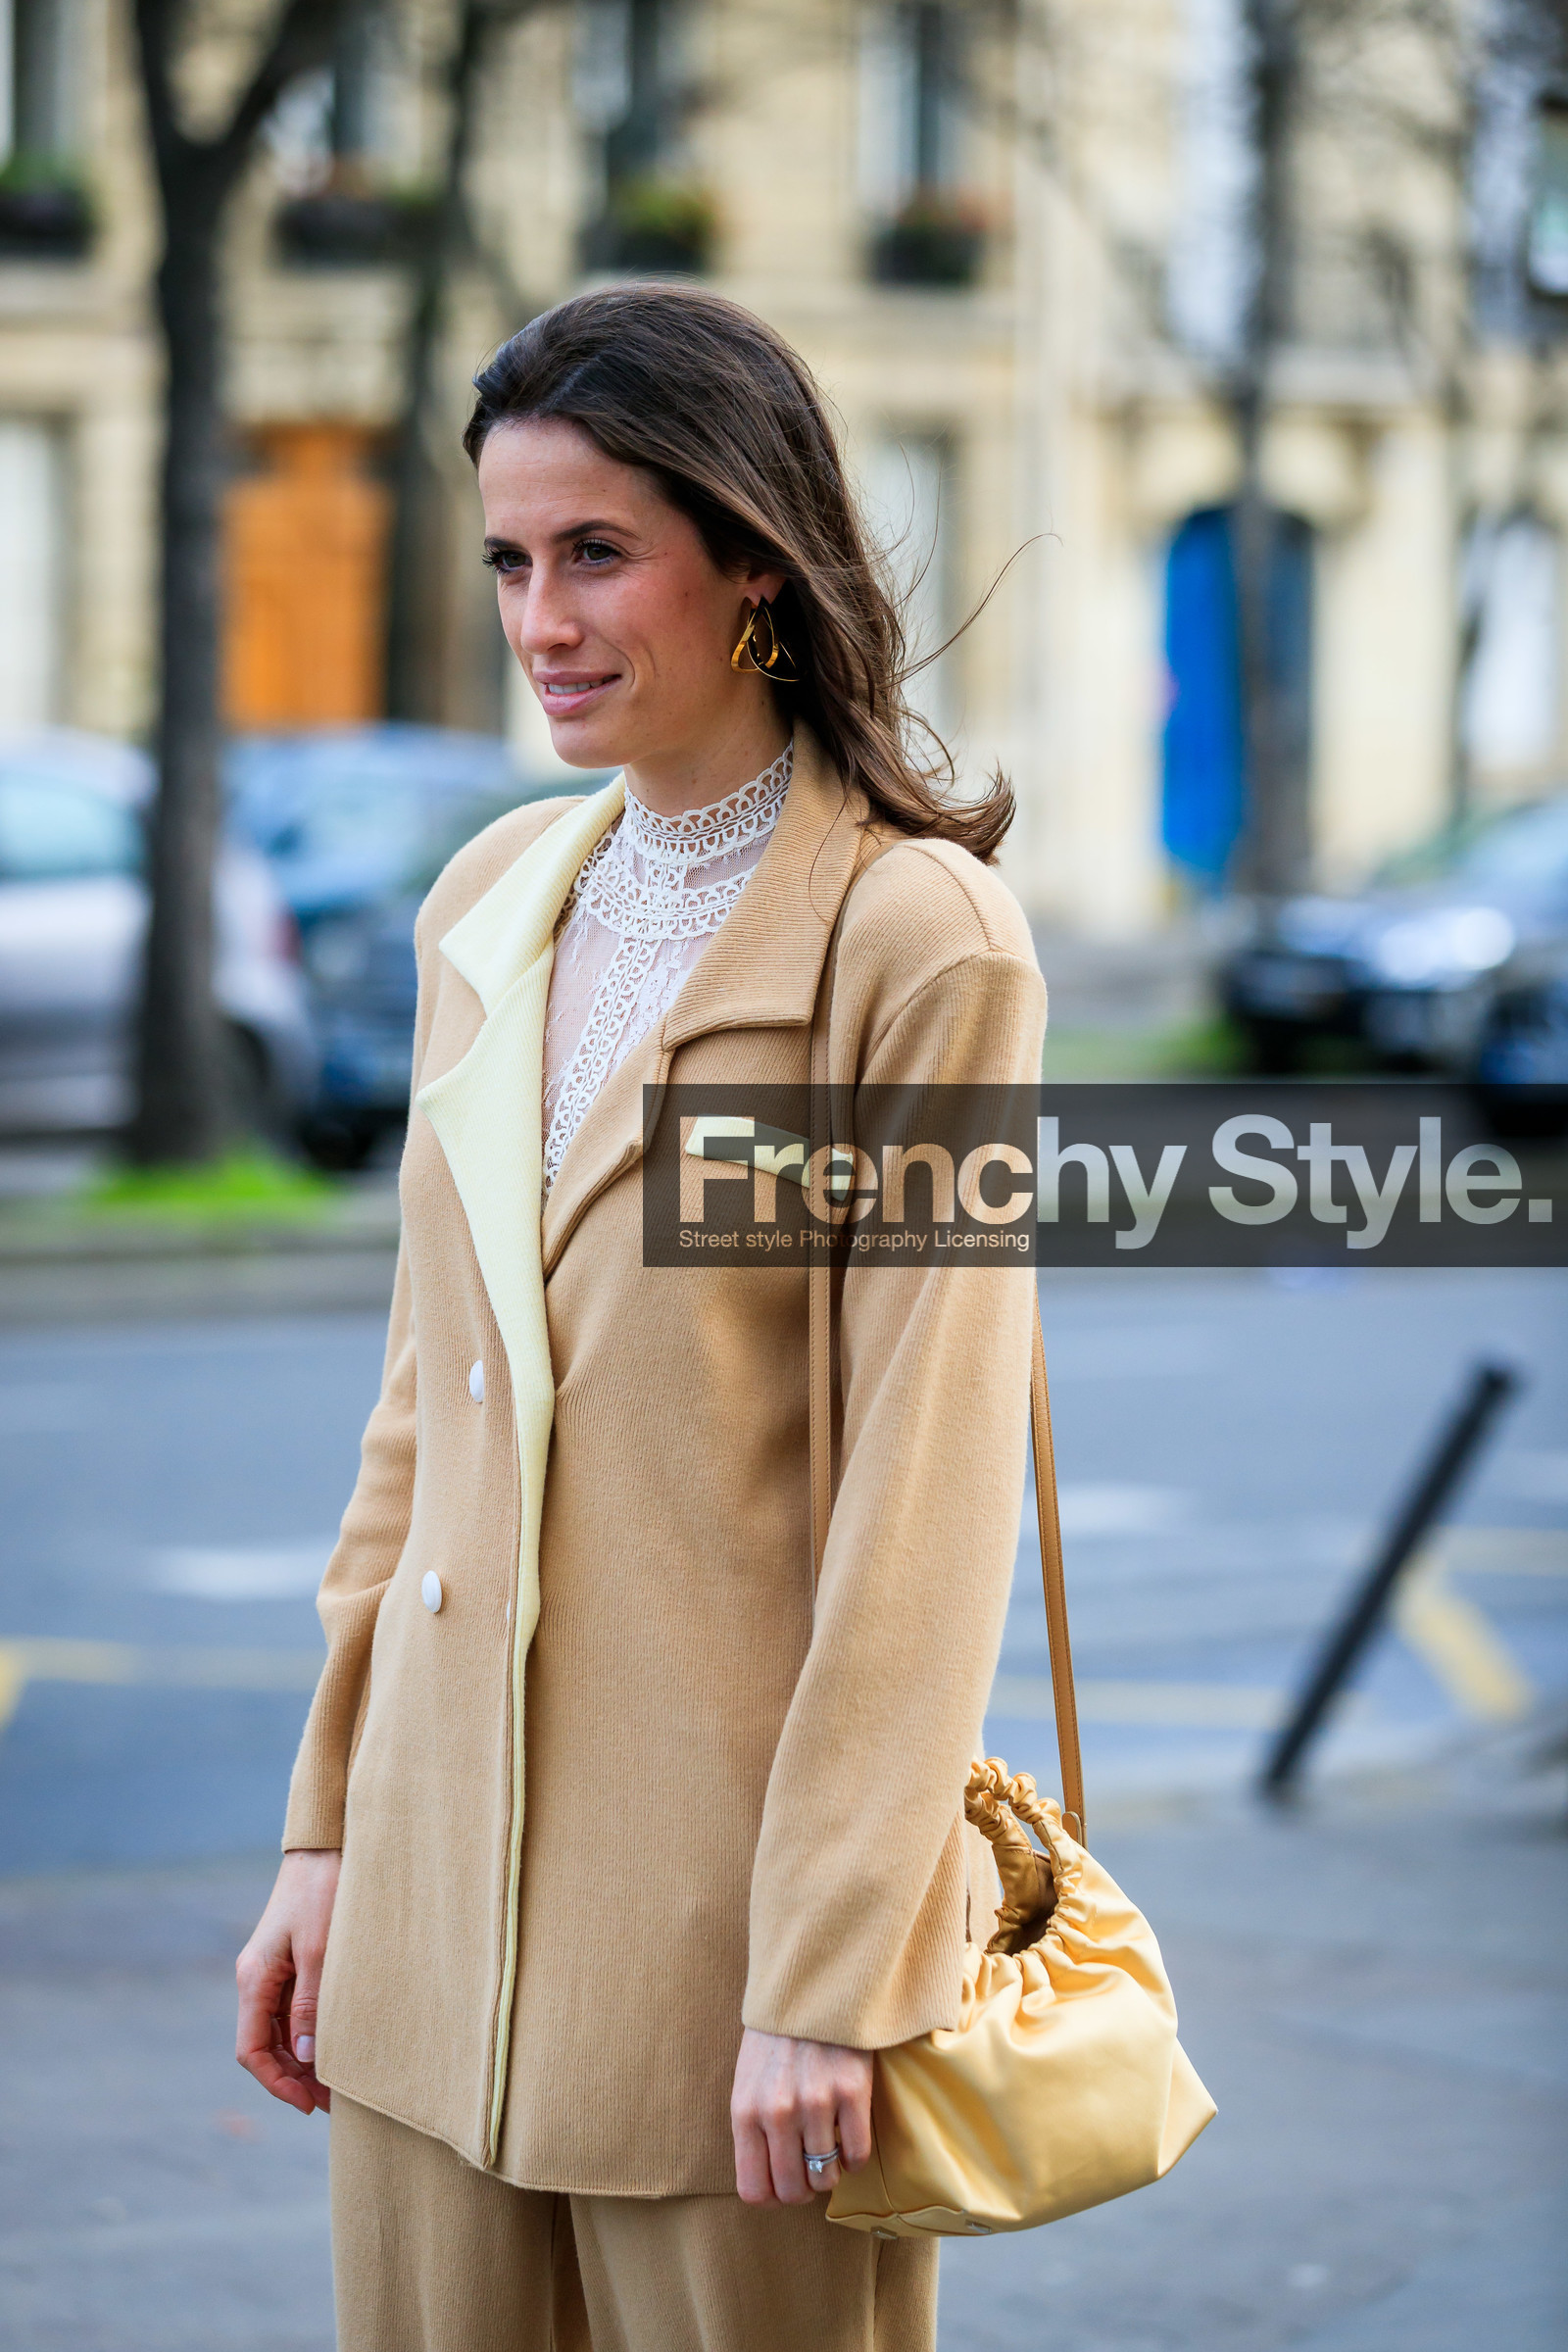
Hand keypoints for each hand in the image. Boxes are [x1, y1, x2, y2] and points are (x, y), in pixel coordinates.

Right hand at [235, 1848, 341, 2116]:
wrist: (326, 1845)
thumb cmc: (323, 1892)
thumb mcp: (320, 1950)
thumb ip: (310, 2003)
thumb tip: (307, 2057)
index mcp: (254, 1978)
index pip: (252, 2050)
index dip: (276, 2083)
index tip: (307, 2104)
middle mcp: (257, 1978)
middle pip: (265, 2045)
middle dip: (293, 2077)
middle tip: (332, 2102)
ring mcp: (272, 1970)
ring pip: (280, 2031)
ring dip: (303, 2058)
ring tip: (338, 2082)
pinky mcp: (291, 1961)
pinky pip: (293, 2010)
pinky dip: (310, 2033)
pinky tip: (335, 2045)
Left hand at [730, 2027, 872, 2205]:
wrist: (810, 1988)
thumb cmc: (775, 2039)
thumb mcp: (746, 2082)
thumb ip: (752, 2130)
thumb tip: (767, 2182)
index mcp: (745, 2112)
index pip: (754, 2190)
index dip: (773, 2198)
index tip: (784, 2186)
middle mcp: (777, 2113)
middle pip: (793, 2191)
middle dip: (804, 2189)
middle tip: (810, 2171)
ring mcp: (816, 2104)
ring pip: (826, 2178)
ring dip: (830, 2173)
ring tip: (830, 2149)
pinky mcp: (851, 2092)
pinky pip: (857, 2155)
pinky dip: (855, 2157)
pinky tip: (849, 2136)